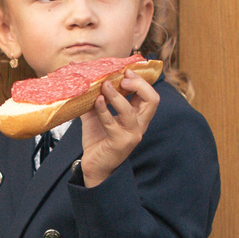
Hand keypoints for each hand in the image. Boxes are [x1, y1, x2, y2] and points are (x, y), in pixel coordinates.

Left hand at [77, 69, 157, 187]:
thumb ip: (95, 100)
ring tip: (104, 85)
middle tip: (123, 77)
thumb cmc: (98, 141)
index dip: (141, 81)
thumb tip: (86, 81)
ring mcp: (132, 135)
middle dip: (139, 84)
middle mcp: (139, 125)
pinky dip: (104, 110)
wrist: (94, 167)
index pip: (150, 95)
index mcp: (138, 117)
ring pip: (130, 111)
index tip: (127, 70)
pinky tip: (97, 101)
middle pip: (152, 100)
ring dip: (117, 96)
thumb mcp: (97, 116)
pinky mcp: (120, 143)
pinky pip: (112, 122)